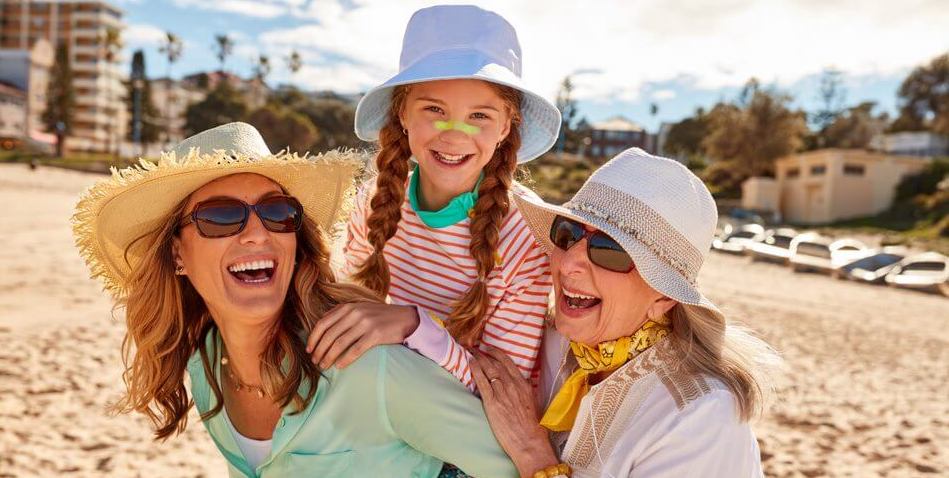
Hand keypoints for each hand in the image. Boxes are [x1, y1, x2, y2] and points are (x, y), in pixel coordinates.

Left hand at [306, 303, 419, 368]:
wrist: (405, 318)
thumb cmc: (380, 316)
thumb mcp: (360, 308)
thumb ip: (342, 313)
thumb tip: (321, 322)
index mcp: (348, 307)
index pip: (323, 323)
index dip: (313, 338)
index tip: (309, 350)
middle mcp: (355, 313)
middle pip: (329, 335)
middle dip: (319, 350)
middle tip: (315, 362)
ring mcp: (365, 323)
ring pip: (339, 343)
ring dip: (329, 357)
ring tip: (324, 366)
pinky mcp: (375, 334)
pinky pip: (355, 350)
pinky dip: (345, 359)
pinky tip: (339, 367)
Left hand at [471, 347, 558, 477]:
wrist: (528, 440)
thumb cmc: (531, 425)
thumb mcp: (532, 402)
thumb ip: (526, 390)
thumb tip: (523, 382)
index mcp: (523, 384)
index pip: (508, 363)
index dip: (497, 353)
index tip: (490, 348)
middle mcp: (512, 385)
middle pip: (495, 364)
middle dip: (484, 354)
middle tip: (475, 348)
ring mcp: (502, 393)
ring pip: (488, 369)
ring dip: (478, 359)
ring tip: (470, 353)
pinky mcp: (492, 402)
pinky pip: (482, 381)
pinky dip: (475, 370)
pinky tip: (470, 363)